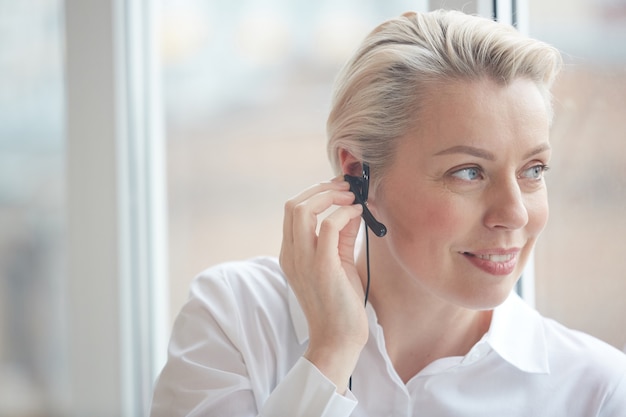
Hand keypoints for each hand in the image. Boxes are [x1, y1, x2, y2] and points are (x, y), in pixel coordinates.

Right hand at [280, 177, 367, 392]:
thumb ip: (342, 235)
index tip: (338, 189)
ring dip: (330, 196)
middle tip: (345, 188)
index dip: (314, 193)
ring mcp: (303, 260)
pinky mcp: (322, 266)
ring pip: (304, 209)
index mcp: (290, 253)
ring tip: (351, 197)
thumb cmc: (340, 303)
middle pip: (293, 204)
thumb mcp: (338, 262)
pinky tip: (358, 213)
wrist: (338, 339)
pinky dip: (344, 212)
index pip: (292, 210)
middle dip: (321, 189)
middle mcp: (291, 254)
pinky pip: (329, 226)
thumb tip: (351, 208)